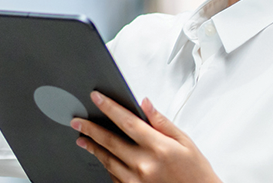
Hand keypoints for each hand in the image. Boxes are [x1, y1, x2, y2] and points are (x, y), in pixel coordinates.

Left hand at [71, 92, 221, 182]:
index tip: (96, 98)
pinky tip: (102, 158)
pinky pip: (114, 177)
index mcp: (160, 148)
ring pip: (107, 160)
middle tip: (77, 121)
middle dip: (90, 128)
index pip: (128, 122)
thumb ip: (162, 123)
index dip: (109, 107)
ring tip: (83, 138)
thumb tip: (145, 104)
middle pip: (110, 141)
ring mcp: (137, 181)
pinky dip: (106, 165)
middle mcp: (145, 165)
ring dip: (93, 148)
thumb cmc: (196, 174)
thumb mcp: (186, 143)